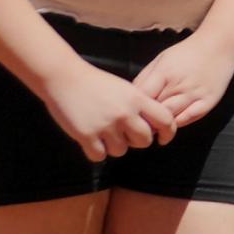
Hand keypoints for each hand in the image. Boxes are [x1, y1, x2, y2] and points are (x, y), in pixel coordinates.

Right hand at [43, 58, 170, 162]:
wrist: (64, 78)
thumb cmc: (96, 83)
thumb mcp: (126, 89)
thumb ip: (140, 106)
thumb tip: (155, 127)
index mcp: (137, 99)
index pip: (166, 120)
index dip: (168, 132)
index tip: (163, 138)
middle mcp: (124, 113)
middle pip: (144, 141)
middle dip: (137, 141)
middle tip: (126, 135)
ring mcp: (105, 125)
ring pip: (121, 151)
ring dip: (114, 146)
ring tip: (105, 134)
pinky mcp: (85, 135)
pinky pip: (99, 156)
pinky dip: (96, 152)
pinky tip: (92, 141)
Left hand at [129, 36, 233, 136]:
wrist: (220, 46)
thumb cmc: (186, 53)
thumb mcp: (160, 59)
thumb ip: (145, 78)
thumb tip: (131, 98)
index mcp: (164, 73)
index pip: (143, 97)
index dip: (134, 107)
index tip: (129, 113)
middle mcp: (179, 85)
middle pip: (155, 109)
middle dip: (145, 118)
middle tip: (138, 125)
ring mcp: (195, 94)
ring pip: (171, 117)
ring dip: (160, 124)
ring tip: (151, 129)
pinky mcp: (209, 101)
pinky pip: (189, 118)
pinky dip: (178, 123)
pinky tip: (171, 125)